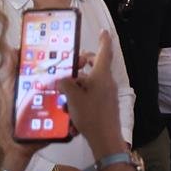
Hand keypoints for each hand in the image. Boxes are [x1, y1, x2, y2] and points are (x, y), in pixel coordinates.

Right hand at [53, 32, 124, 156]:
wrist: (105, 138)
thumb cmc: (90, 115)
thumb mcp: (73, 98)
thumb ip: (66, 84)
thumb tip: (63, 78)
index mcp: (102, 75)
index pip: (104, 52)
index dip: (103, 40)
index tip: (103, 31)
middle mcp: (107, 81)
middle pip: (96, 65)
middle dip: (84, 62)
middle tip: (71, 65)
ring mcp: (107, 93)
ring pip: (93, 80)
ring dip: (79, 81)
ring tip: (63, 89)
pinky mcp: (105, 104)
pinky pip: (93, 92)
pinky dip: (82, 93)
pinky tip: (69, 104)